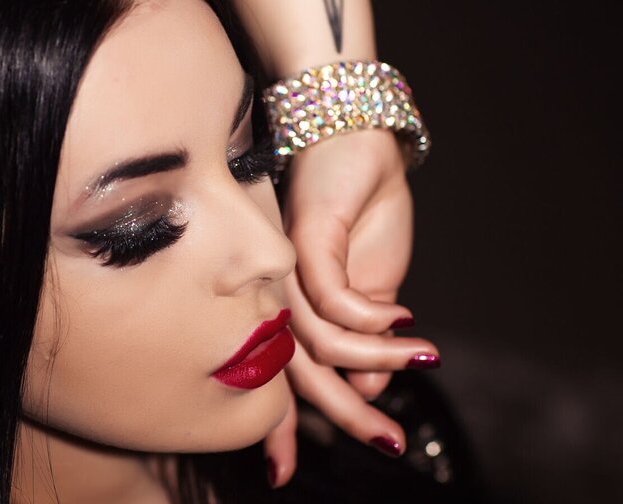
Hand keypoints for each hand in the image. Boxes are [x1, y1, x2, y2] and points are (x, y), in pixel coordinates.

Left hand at [264, 129, 439, 486]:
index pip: (284, 377)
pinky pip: (330, 299)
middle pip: (298, 373)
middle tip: (389, 441)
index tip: (307, 462)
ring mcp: (284, 272)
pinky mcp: (300, 243)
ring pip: (318, 342)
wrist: (356, 143)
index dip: (291, 423)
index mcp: (289, 311)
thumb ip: (367, 338)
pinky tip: (401, 318)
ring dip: (377, 356)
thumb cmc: (359, 211)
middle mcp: (276, 298)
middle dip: (344, 414)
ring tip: (422, 355)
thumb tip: (368, 387)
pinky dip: (369, 317)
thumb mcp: (375, 287)